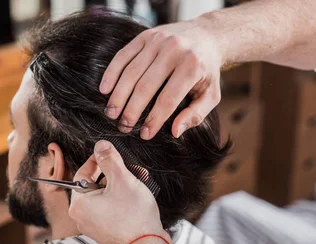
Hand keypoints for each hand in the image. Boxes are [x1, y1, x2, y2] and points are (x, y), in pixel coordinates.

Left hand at [69, 140, 168, 243]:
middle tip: (130, 168)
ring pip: (105, 196)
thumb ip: (109, 159)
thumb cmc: (133, 217)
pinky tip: (138, 195)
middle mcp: (81, 216)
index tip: (110, 153)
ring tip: (139, 180)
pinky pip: (111, 208)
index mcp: (78, 204)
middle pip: (95, 184)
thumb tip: (100, 145)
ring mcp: (93, 226)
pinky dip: (122, 199)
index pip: (83, 173)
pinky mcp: (106, 231)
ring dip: (121, 185)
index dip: (98, 160)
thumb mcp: (122, 180)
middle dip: (114, 174)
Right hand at [100, 19, 222, 138]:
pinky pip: (123, 56)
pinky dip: (111, 73)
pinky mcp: (145, 36)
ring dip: (118, 95)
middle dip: (131, 110)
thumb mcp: (211, 95)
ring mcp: (158, 41)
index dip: (154, 119)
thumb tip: (175, 131)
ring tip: (111, 113)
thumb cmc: (206, 71)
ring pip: (131, 72)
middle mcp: (174, 50)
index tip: (144, 135)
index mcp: (193, 67)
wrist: (206, 35)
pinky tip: (105, 90)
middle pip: (145, 86)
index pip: (168, 99)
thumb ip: (195, 114)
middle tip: (123, 127)